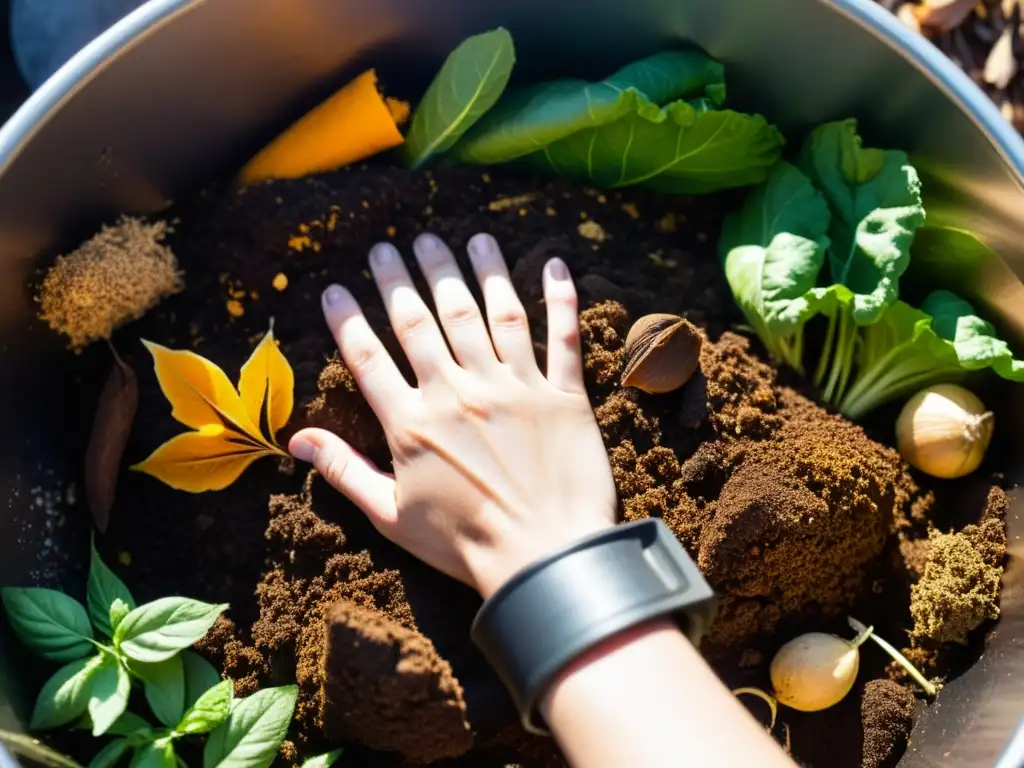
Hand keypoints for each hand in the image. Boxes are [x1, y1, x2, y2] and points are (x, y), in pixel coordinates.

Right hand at [289, 232, 616, 596]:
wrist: (545, 560)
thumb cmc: (463, 545)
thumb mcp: (391, 516)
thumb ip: (344, 471)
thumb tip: (295, 441)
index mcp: (412, 423)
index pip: (369, 357)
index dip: (347, 319)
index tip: (334, 289)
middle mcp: (459, 392)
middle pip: (425, 319)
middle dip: (404, 277)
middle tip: (393, 245)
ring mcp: (514, 388)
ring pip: (490, 312)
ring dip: (475, 270)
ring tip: (465, 238)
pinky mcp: (562, 395)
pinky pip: (561, 336)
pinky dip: (560, 298)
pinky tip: (555, 263)